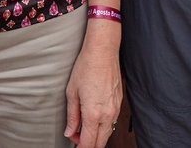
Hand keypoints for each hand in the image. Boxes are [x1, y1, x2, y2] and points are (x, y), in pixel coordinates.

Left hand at [64, 30, 122, 147]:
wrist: (103, 51)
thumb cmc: (86, 67)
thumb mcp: (72, 93)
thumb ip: (72, 116)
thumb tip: (70, 132)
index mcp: (93, 113)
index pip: (88, 143)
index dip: (80, 147)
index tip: (74, 144)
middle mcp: (107, 114)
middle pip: (100, 143)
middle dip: (88, 144)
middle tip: (76, 137)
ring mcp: (115, 109)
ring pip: (107, 133)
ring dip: (96, 136)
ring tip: (83, 127)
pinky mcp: (119, 102)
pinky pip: (112, 122)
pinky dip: (103, 126)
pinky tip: (94, 118)